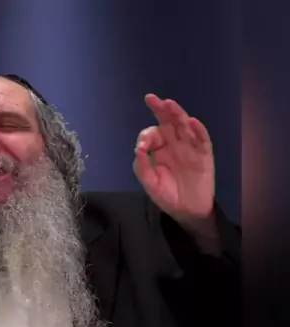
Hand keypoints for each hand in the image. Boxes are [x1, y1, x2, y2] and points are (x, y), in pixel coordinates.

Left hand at [133, 94, 214, 223]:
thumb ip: (143, 167)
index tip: (143, 146)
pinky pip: (202, 139)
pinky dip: (198, 130)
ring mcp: (190, 146)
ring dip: (177, 114)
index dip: (146, 136)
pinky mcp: (204, 154)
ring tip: (169, 104)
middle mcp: (175, 143)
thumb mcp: (150, 184)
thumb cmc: (168, 195)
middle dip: (160, 109)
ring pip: (184, 125)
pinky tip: (192, 122)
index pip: (152, 134)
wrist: (187, 210)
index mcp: (160, 148)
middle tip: (151, 99)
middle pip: (168, 121)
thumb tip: (139, 149)